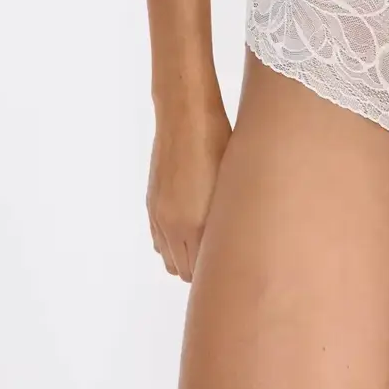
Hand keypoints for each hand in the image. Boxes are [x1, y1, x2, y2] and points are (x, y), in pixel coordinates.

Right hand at [146, 97, 231, 282]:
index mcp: (195, 223)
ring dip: (185, 259)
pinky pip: (159, 240)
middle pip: (184, 270)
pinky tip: (188, 232)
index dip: (218, 272)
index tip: (235, 267)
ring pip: (169, 258)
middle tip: (225, 259)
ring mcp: (158, 215)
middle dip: (202, 270)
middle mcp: (172, 225)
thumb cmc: (219, 143)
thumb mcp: (232, 182)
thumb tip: (236, 239)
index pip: (202, 270)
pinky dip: (172, 244)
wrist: (186, 116)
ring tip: (207, 246)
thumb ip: (229, 217)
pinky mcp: (152, 203)